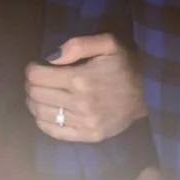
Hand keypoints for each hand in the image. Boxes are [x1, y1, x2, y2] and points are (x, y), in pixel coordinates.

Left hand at [26, 33, 146, 141]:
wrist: (148, 93)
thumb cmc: (125, 65)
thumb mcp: (108, 43)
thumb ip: (77, 45)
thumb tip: (50, 57)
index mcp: (81, 78)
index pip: (37, 76)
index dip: (32, 69)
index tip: (37, 66)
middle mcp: (79, 103)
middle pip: (36, 95)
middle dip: (31, 85)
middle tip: (38, 79)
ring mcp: (84, 123)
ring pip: (41, 113)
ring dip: (34, 102)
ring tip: (40, 94)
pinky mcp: (88, 136)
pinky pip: (54, 131)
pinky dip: (43, 121)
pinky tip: (47, 112)